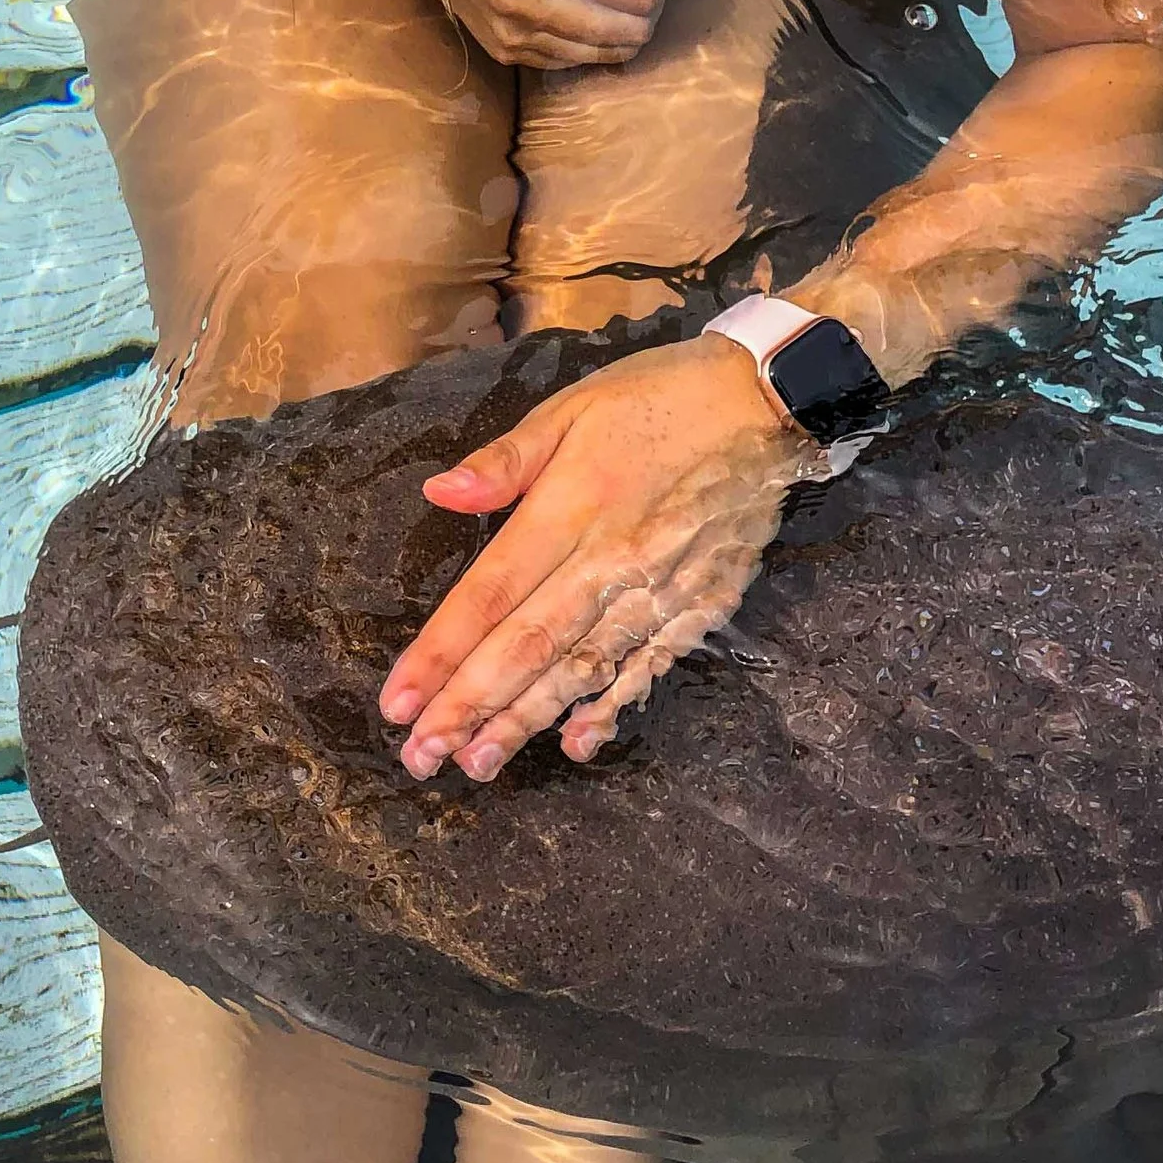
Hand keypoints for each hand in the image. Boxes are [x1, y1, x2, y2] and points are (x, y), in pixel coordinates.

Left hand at [378, 335, 818, 778]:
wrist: (766, 402)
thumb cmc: (657, 398)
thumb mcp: (572, 407)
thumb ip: (505, 461)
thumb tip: (438, 494)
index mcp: (570, 508)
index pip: (490, 594)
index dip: (441, 654)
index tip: (396, 702)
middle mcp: (611, 559)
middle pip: (528, 646)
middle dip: (468, 707)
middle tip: (419, 757)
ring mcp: (660, 589)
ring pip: (581, 666)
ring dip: (525, 719)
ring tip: (476, 763)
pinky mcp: (701, 604)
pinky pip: (649, 665)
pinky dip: (611, 706)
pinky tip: (576, 743)